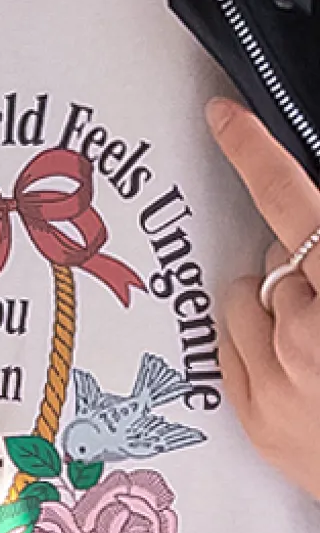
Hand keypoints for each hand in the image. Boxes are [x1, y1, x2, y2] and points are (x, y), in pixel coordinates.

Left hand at [206, 97, 319, 498]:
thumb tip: (306, 234)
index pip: (291, 203)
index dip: (254, 150)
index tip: (222, 114)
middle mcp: (307, 332)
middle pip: (279, 257)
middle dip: (305, 265)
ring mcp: (276, 380)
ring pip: (247, 299)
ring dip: (278, 306)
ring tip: (318, 340)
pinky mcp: (256, 419)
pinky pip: (232, 347)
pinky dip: (260, 345)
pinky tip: (299, 368)